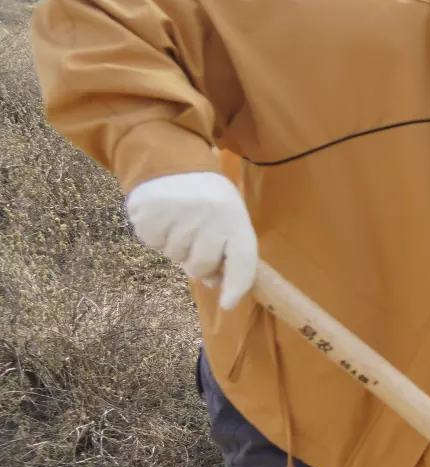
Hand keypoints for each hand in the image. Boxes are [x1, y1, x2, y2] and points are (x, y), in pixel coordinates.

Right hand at [125, 171, 258, 309]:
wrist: (174, 163)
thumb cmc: (208, 200)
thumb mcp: (227, 219)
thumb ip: (226, 252)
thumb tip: (212, 283)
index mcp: (236, 219)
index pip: (242, 261)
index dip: (237, 286)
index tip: (228, 303)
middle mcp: (210, 218)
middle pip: (201, 266)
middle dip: (197, 263)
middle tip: (196, 239)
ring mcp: (178, 216)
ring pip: (175, 257)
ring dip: (176, 247)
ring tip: (181, 221)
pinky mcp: (150, 213)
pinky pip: (152, 244)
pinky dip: (156, 237)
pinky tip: (163, 217)